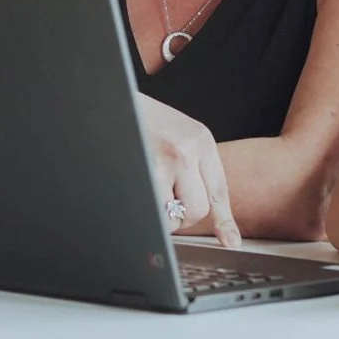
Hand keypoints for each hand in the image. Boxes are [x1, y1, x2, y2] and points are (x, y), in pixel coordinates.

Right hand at [137, 95, 237, 247]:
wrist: (108, 98)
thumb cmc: (139, 119)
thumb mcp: (177, 134)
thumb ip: (193, 165)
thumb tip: (200, 205)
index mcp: (200, 140)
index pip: (218, 190)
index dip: (224, 221)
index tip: (230, 241)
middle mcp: (186, 150)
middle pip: (197, 209)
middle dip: (181, 215)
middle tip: (165, 202)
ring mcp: (163, 162)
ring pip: (173, 215)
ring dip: (161, 214)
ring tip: (148, 192)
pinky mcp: (142, 171)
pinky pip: (152, 211)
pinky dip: (147, 210)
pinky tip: (139, 190)